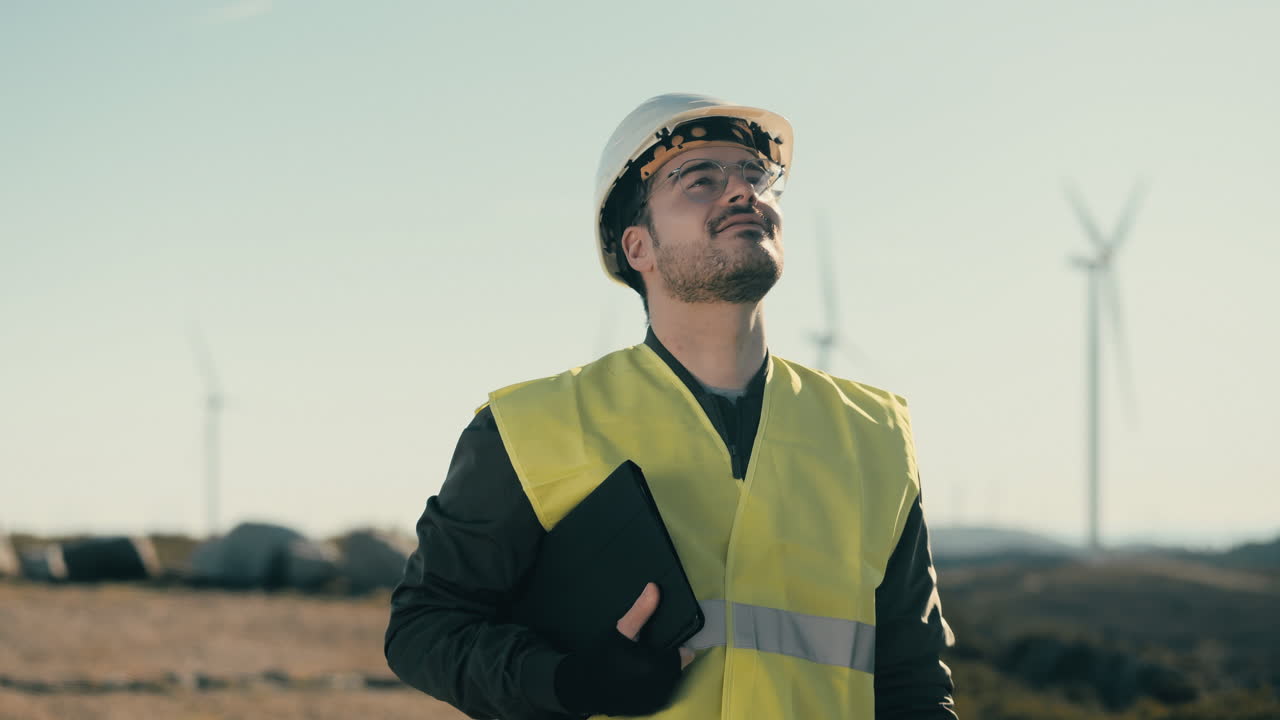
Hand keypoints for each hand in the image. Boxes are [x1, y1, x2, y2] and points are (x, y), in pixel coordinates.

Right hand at [553, 582, 694, 715]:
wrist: (582, 687)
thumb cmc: (603, 656)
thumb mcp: (621, 630)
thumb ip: (641, 611)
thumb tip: (654, 587)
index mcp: (656, 666)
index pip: (684, 655)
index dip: (675, 647)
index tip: (661, 642)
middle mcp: (659, 687)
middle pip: (676, 668)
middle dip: (666, 659)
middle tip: (646, 650)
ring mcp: (654, 701)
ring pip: (669, 681)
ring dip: (661, 672)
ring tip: (641, 662)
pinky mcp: (648, 709)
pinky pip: (659, 693)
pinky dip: (653, 686)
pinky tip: (637, 677)